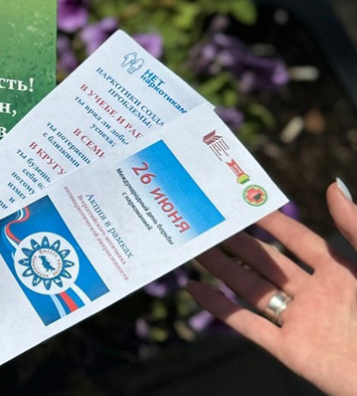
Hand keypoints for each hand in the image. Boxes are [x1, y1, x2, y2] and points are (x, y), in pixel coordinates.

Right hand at [188, 180, 356, 395]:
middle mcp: (317, 295)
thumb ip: (356, 227)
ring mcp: (300, 323)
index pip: (301, 241)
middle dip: (239, 243)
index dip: (274, 223)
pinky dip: (220, 307)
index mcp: (342, 275)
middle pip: (269, 264)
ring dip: (223, 270)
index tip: (245, 204)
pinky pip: (248, 325)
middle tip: (210, 224)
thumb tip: (333, 187)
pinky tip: (196, 289)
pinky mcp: (289, 350)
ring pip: (253, 290)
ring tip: (196, 249)